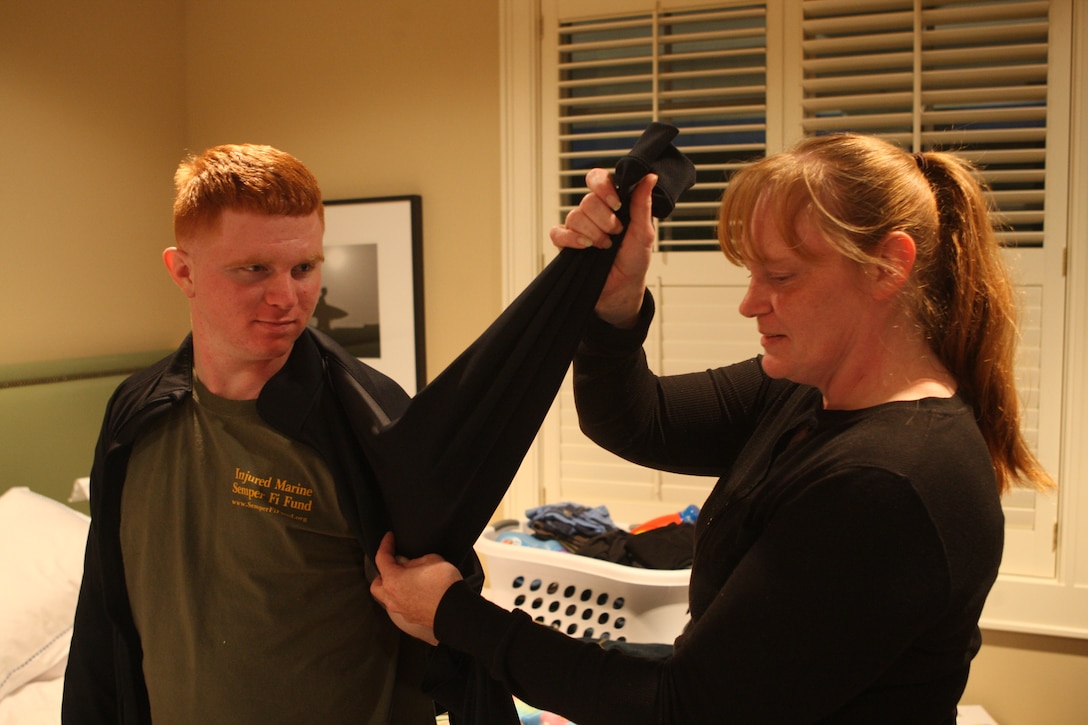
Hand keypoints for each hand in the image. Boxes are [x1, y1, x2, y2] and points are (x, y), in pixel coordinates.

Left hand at [370, 532, 461, 645]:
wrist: (456, 609)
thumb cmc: (443, 584)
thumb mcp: (430, 560)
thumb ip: (414, 560)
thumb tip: (409, 565)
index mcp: (393, 580)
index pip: (381, 559)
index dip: (385, 545)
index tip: (389, 537)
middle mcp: (392, 597)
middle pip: (377, 585)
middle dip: (383, 573)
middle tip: (394, 564)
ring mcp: (401, 610)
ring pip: (389, 597)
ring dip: (394, 586)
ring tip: (407, 578)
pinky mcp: (412, 617)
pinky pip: (402, 604)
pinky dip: (405, 596)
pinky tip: (416, 590)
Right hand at [549, 169, 657, 326]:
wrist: (623, 287)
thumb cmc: (634, 260)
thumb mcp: (644, 232)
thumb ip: (643, 204)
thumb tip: (650, 177)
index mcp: (610, 203)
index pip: (597, 179)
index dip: (603, 187)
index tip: (616, 204)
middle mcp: (592, 212)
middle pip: (587, 201)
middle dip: (604, 220)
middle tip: (615, 233)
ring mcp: (577, 227)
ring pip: (574, 216)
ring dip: (593, 233)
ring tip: (604, 246)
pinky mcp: (565, 243)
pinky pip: (558, 233)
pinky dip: (571, 239)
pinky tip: (585, 247)